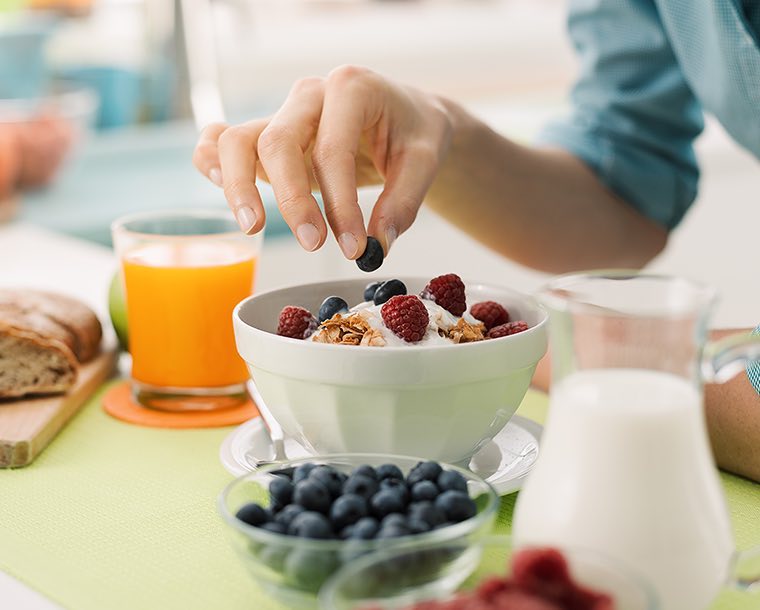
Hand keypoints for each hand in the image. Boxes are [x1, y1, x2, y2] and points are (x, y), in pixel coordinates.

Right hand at [192, 65, 452, 258]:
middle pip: (278, 142)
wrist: (407, 116)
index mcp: (351, 88)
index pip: (333, 150)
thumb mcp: (425, 161)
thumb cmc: (414, 133)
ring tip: (253, 227)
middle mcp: (309, 95)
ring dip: (239, 186)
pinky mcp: (268, 135)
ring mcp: (283, 113)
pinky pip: (223, 140)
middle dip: (292, 200)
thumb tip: (377, 244)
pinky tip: (215, 183)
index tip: (354, 247)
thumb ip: (404, 203)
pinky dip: (210, 161)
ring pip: (238, 140)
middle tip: (314, 245)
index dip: (339, 204)